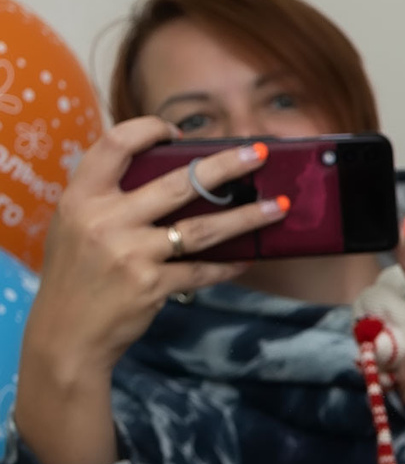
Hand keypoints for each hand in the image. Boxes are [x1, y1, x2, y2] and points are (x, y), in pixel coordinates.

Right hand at [16, 120, 276, 463]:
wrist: (66, 333)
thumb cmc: (77, 275)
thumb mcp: (75, 226)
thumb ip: (108, 200)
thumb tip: (168, 175)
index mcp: (81, 197)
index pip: (114, 144)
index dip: (148, 130)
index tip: (179, 131)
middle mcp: (104, 219)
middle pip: (178, 182)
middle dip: (226, 166)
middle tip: (260, 154)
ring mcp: (130, 252)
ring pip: (203, 228)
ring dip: (247, 216)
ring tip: (279, 206)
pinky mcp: (152, 284)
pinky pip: (203, 269)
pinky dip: (229, 264)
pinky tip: (250, 257)